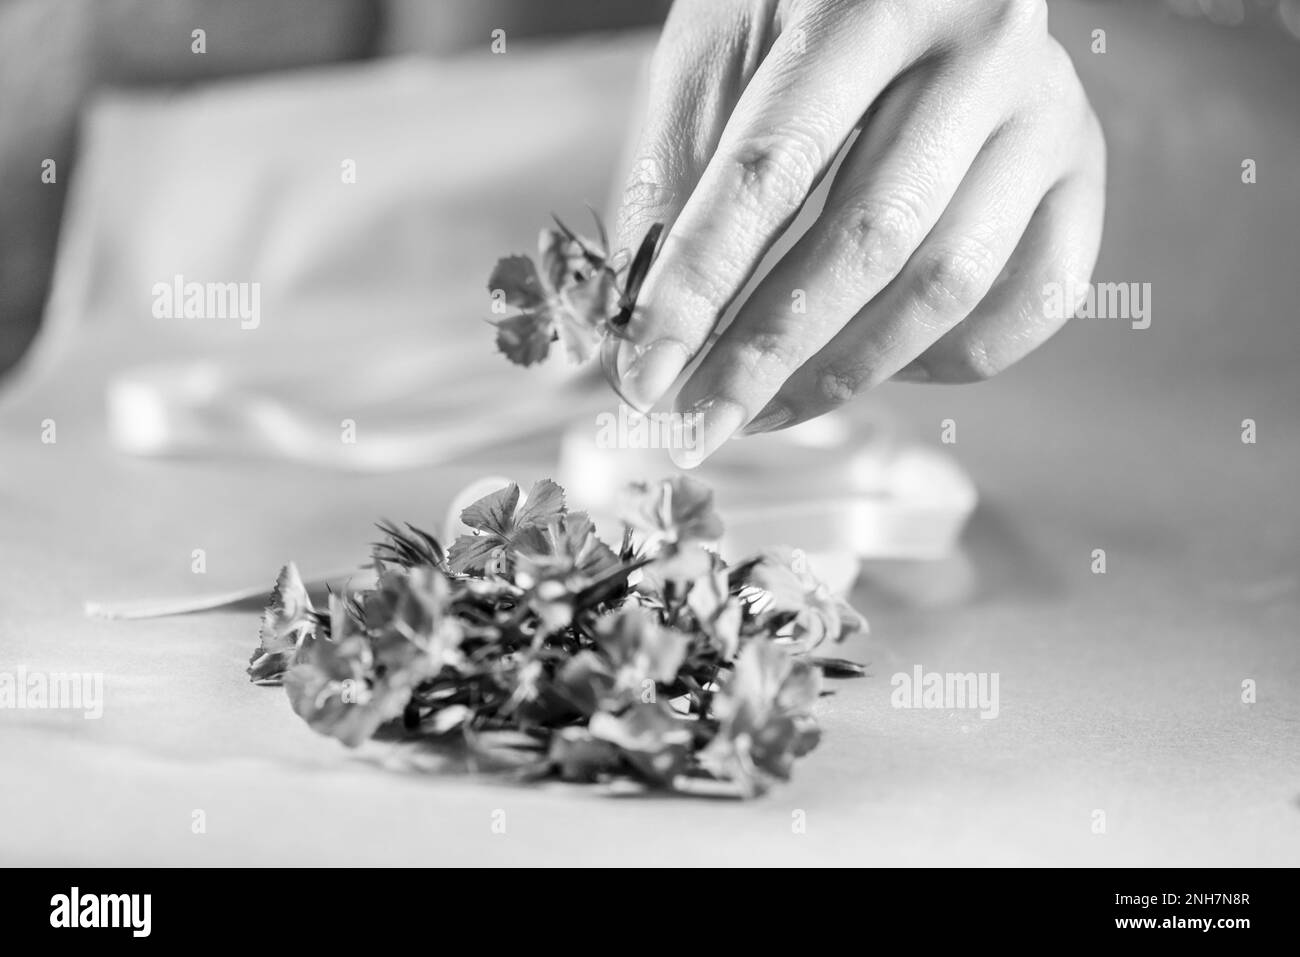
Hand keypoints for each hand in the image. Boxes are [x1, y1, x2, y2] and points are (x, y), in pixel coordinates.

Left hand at [613, 0, 1105, 466]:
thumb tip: (646, 330)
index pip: (773, 171)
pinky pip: (1033, 304)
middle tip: (699, 423)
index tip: (644, 375)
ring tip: (763, 409)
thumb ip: (679, 175)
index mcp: (873, 0)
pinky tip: (877, 364)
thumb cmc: (794, 11)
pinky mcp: (1083, 172)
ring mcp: (1049, 115)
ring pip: (949, 286)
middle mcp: (984, 49)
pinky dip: (949, 360)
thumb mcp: (715, 53)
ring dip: (845, 373)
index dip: (700, 287)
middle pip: (870, 239)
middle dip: (769, 354)